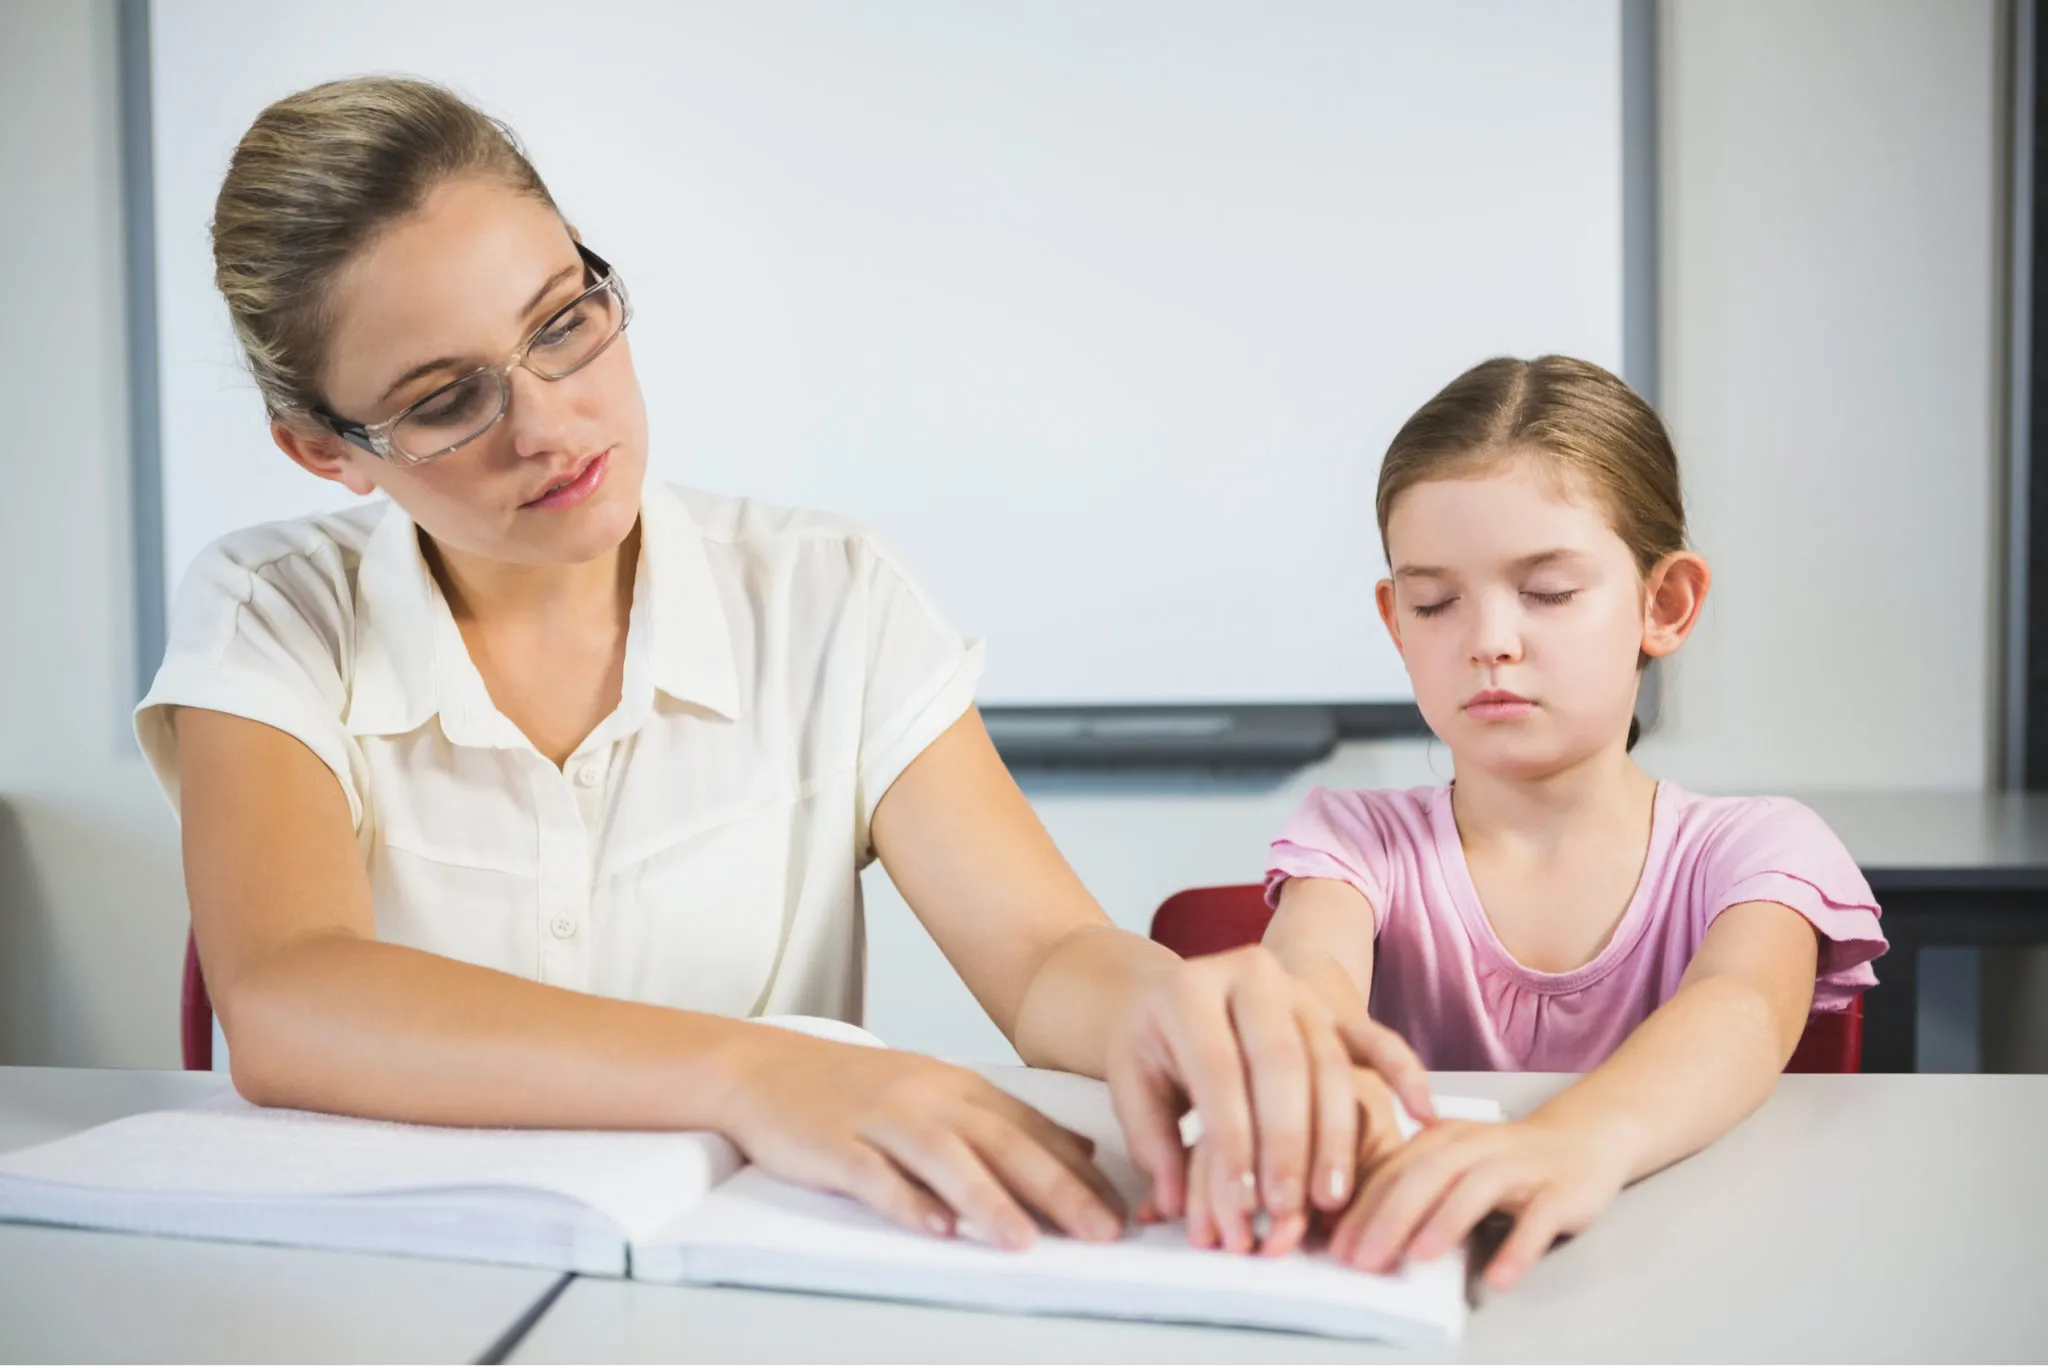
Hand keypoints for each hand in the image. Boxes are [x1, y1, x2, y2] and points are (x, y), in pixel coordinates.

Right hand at [717, 1029, 1125, 1248]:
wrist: (764, 1069)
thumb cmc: (856, 1089)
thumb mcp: (939, 1091)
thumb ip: (1005, 1120)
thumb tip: (1079, 1148)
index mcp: (958, 1087)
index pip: (1032, 1130)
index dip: (1081, 1171)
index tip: (1123, 1208)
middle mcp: (927, 1098)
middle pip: (1003, 1143)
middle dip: (1058, 1189)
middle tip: (1102, 1230)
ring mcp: (879, 1120)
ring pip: (944, 1159)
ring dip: (989, 1201)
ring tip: (1027, 1240)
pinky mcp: (834, 1144)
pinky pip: (874, 1175)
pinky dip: (906, 1202)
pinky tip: (935, 1229)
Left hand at [1105, 945, 1433, 1254]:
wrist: (1173, 992)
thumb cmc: (1153, 1046)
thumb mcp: (1131, 1083)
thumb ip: (1151, 1142)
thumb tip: (1175, 1203)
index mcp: (1187, 990)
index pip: (1217, 1069)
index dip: (1231, 1139)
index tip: (1241, 1200)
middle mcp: (1247, 975)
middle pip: (1279, 1063)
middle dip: (1287, 1143)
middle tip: (1288, 1206)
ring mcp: (1296, 987)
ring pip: (1327, 1061)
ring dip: (1333, 1134)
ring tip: (1329, 1196)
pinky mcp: (1332, 1005)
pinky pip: (1374, 1037)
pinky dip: (1403, 1072)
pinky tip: (1422, 1113)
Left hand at [1331, 1114, 1631, 1289]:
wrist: (1583, 1137)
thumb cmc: (1503, 1161)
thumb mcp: (1453, 1164)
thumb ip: (1411, 1188)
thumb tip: (1358, 1235)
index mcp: (1443, 1137)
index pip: (1394, 1170)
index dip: (1363, 1208)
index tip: (1337, 1248)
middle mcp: (1478, 1145)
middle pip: (1428, 1175)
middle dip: (1391, 1217)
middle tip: (1365, 1260)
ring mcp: (1521, 1166)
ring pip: (1478, 1187)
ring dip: (1445, 1222)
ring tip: (1418, 1258)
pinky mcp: (1561, 1191)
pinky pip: (1538, 1220)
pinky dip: (1517, 1247)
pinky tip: (1498, 1278)